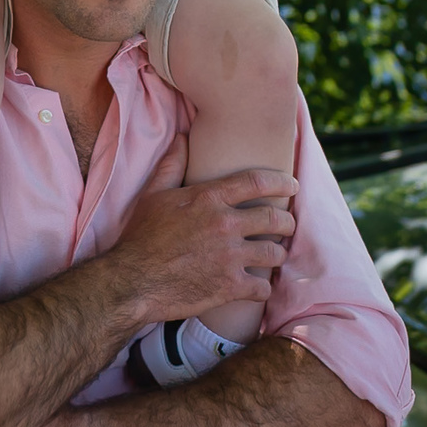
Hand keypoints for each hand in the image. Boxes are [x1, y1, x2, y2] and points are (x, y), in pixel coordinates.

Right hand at [115, 136, 296, 322]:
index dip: (281, 181)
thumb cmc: (142, 236)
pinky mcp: (229, 286)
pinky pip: (262, 288)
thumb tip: (182, 137)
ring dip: (277, 254)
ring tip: (274, 255)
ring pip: (274, 253)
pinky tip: (258, 287)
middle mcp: (225, 224)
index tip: (293, 184)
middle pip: (274, 218)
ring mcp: (230, 257)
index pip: (257, 182)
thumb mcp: (154, 195)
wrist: (133, 280)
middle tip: (287, 225)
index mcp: (209, 198)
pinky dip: (263, 289)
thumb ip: (172, 165)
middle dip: (286, 221)